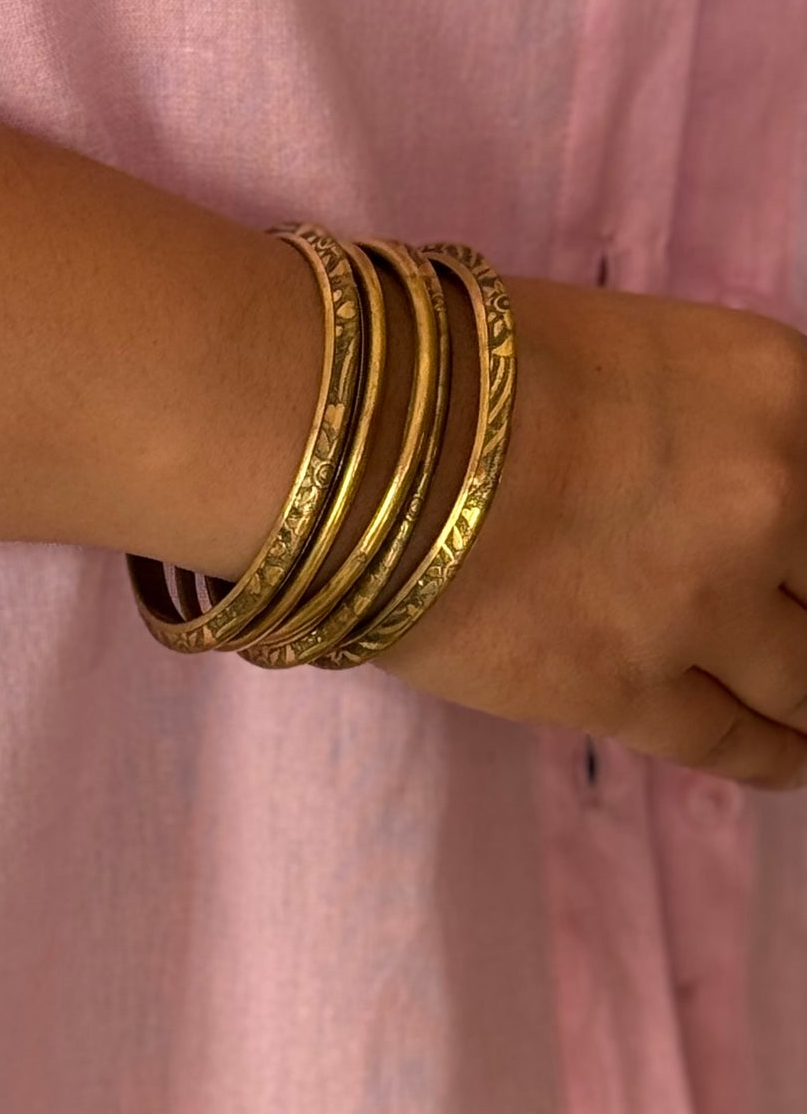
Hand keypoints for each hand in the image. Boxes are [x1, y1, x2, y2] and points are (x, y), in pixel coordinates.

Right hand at [374, 273, 806, 789]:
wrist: (352, 436)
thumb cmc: (462, 366)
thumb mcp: (638, 353)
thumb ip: (711, 422)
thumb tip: (734, 486)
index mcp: (779, 389)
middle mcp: (772, 496)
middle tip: (800, 625)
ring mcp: (704, 603)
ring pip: (803, 678)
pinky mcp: (627, 689)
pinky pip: (730, 741)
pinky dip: (772, 757)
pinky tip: (789, 760)